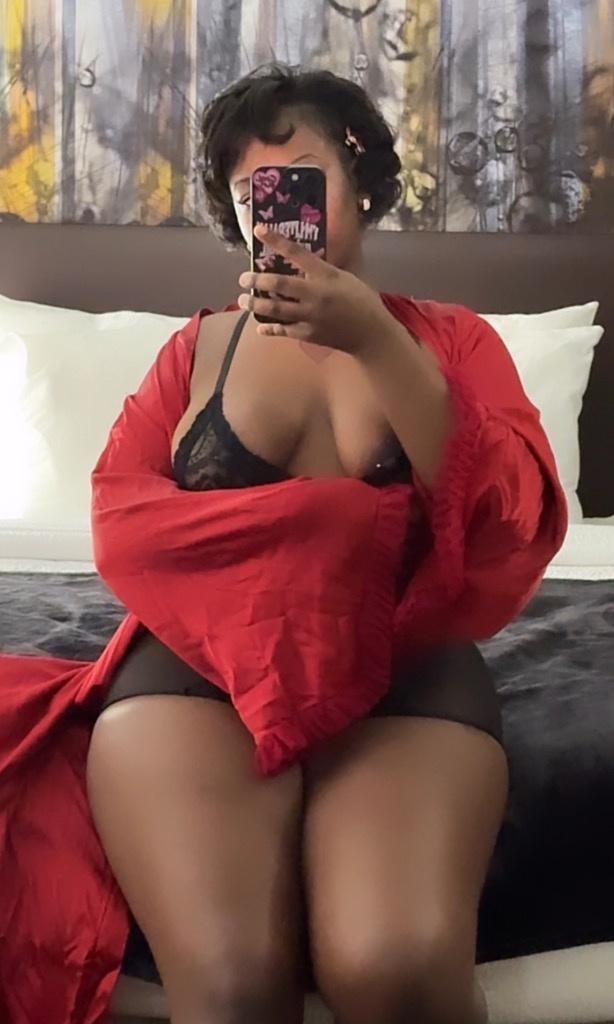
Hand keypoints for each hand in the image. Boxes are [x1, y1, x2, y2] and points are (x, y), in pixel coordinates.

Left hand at [237, 224, 399, 356]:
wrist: (370, 334)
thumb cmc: (361, 301)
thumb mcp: (345, 278)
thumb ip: (323, 271)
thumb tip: (302, 262)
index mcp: (326, 275)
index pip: (297, 253)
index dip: (276, 240)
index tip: (258, 230)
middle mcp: (315, 294)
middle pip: (279, 283)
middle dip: (257, 279)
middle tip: (243, 278)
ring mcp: (310, 316)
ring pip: (276, 309)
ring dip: (256, 303)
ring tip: (243, 300)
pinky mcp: (308, 334)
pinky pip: (283, 331)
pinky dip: (269, 329)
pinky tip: (259, 326)